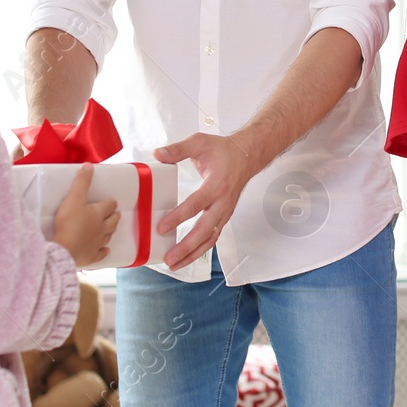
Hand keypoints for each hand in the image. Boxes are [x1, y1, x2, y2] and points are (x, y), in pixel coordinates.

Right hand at [51, 163, 120, 267]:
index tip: (112, 202)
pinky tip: (106, 250)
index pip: (108, 206)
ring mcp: (97, 244)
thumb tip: (89, 165)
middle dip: (114, 217)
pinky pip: (101, 254)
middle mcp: (101, 228)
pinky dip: (104, 252)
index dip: (110, 204)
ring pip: (108, 236)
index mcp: (98, 213)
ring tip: (111, 228)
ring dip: (110, 231)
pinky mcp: (91, 256)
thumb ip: (81, 182)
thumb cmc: (69, 223)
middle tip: (115, 214)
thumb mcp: (73, 198)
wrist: (64, 249)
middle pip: (112, 221)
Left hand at [154, 132, 255, 270]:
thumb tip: (158, 154)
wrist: (248, 157)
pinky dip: (200, 250)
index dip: (178, 217)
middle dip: (186, 247)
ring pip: (210, 239)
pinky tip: (187, 257)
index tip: (162, 227)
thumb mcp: (200, 143)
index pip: (196, 205)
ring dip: (193, 254)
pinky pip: (212, 237)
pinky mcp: (224, 217)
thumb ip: (178, 149)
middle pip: (205, 231)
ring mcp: (225, 212)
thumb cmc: (224, 151)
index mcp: (216, 185)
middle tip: (169, 257)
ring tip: (175, 263)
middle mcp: (222, 202)